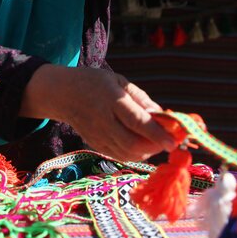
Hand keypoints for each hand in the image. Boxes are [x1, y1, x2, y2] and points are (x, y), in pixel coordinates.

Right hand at [20, 64, 175, 160]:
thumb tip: (163, 116)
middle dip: (156, 145)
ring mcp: (98, 135)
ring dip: (148, 151)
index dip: (157, 133)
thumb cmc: (95, 83)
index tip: (173, 142)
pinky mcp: (95, 145)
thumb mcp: (119, 81)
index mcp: (111, 100)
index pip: (137, 121)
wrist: (63, 94)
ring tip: (156, 140)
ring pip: (128, 153)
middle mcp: (104, 121)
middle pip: (133, 143)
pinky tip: (141, 144)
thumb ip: (141, 99)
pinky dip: (135, 154)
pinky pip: (120, 156)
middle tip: (168, 139)